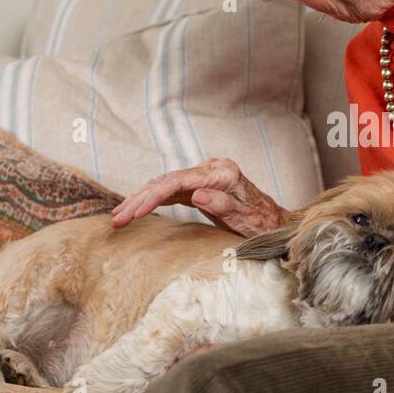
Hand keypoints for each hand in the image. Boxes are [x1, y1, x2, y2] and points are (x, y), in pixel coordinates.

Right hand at [110, 157, 288, 237]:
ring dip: (141, 200)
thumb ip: (223, 204)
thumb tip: (196, 194)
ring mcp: (204, 176)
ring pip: (164, 184)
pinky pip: (170, 191)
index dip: (153, 196)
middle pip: (167, 181)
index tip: (135, 212)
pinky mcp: (199, 186)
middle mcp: (211, 169)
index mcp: (223, 174)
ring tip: (119, 217)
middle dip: (139, 199)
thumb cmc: (263, 222)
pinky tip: (135, 209)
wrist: (275, 222)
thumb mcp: (246, 218)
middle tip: (118, 219)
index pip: (179, 181)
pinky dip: (151, 199)